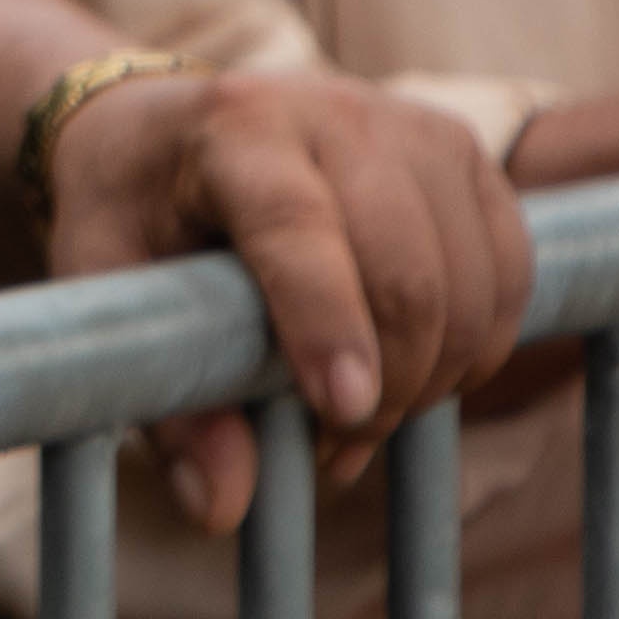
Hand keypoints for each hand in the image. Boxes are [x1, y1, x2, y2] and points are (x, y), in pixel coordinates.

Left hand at [46, 68, 530, 534]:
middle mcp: (333, 111)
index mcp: (232, 126)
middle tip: (333, 445)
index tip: (344, 412)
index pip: (297, 230)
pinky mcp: (466, 155)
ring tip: (361, 411)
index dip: (328, 327)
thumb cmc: (132, 211)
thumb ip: (165, 398)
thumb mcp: (107, 287)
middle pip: (406, 274)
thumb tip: (220, 508)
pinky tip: (415, 369)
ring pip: (471, 286)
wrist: (164, 125)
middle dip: (386, 387)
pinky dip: (476, 346)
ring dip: (434, 377)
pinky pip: (510, 276)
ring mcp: (412, 126)